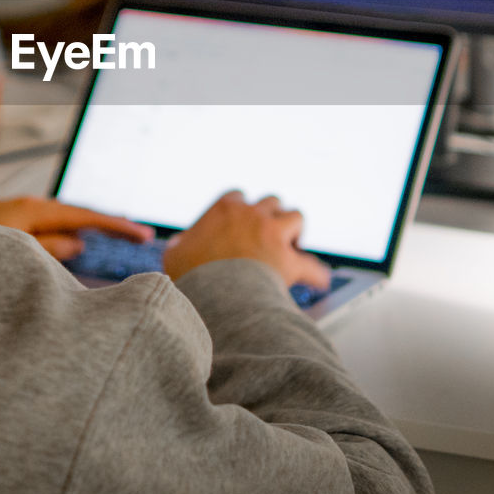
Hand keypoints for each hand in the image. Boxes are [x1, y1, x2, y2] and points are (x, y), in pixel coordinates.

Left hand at [0, 196, 153, 259]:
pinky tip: (75, 242)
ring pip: (63, 220)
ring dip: (90, 228)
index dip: (116, 226)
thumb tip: (79, 243)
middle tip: (142, 238)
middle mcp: (29, 206)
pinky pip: (49, 225)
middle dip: (110, 225)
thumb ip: (48, 248)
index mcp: (34, 211)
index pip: (86, 216)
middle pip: (79, 214)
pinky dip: (70, 231)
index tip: (145, 236)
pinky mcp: (7, 222)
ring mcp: (17, 213)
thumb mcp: (12, 251)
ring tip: (118, 239)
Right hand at [162, 190, 330, 288]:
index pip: (237, 197)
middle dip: (270, 215)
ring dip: (294, 230)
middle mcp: (252, 215)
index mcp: (225, 209)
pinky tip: (319, 280)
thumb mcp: (174, 254)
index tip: (239, 222)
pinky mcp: (289, 262)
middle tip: (267, 234)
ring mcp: (274, 235)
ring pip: (296, 217)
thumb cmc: (192, 275)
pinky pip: (311, 266)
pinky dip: (315, 274)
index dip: (240, 209)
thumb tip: (181, 244)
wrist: (214, 296)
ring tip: (291, 245)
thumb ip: (181, 244)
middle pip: (270, 202)